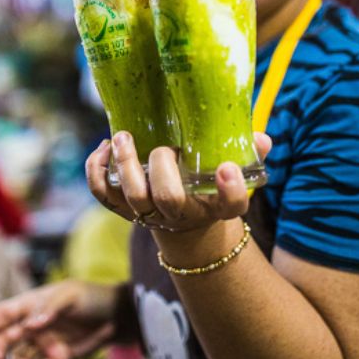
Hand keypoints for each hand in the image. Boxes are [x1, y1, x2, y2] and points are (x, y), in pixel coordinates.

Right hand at [0, 280, 118, 358]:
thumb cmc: (90, 297)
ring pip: (19, 358)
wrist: (115, 316)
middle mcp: (30, 327)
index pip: (2, 314)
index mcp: (29, 305)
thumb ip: (49, 308)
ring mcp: (41, 345)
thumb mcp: (71, 295)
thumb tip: (31, 324)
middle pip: (5, 339)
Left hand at [88, 131, 272, 234]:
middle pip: (169, 200)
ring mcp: (150, 214)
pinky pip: (103, 196)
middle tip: (164, 148)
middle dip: (163, 170)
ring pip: (132, 198)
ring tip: (122, 137)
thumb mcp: (232, 171)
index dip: (231, 191)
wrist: (185, 221)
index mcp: (215, 207)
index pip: (232, 206)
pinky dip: (96, 172)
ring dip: (124, 166)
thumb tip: (262, 138)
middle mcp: (182, 215)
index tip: (227, 168)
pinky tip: (104, 147)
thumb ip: (247, 152)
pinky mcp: (123, 209)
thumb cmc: (208, 186)